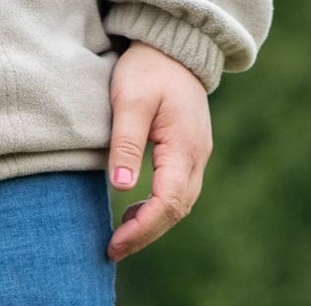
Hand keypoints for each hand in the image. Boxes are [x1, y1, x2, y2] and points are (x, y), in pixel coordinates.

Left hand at [106, 42, 211, 261]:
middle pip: (177, 210)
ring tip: (119, 239)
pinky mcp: (189, 155)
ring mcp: (197, 155)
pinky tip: (132, 215)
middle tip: (112, 251)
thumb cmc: (148, 70)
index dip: (142, 228)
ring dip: (151, 226)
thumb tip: (123, 187)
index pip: (168, 201)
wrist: (171, 49)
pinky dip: (156, 211)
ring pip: (180, 205)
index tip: (115, 244)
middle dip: (145, 235)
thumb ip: (126, 143)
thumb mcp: (129, 101)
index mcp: (184, 144)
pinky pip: (178, 193)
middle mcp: (198, 154)